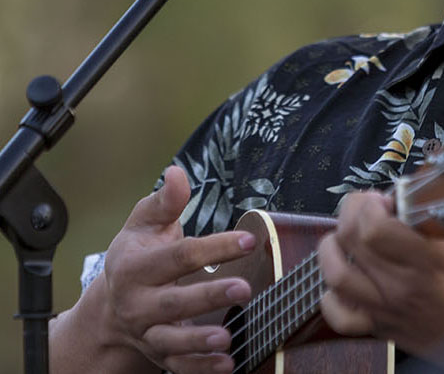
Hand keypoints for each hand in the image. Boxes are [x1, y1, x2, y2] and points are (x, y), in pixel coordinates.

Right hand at [51, 166, 256, 373]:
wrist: (110, 304)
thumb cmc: (137, 254)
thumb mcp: (144, 222)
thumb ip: (165, 201)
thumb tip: (178, 173)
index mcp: (135, 267)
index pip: (180, 255)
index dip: (215, 247)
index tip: (250, 239)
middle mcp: (137, 303)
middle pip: (174, 301)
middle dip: (208, 296)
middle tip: (244, 289)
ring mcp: (146, 332)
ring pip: (171, 341)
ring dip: (199, 340)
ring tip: (228, 336)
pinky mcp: (158, 354)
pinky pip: (178, 366)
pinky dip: (201, 369)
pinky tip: (227, 365)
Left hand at [317, 190, 443, 363]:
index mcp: (428, 260)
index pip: (372, 227)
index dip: (369, 204)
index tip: (385, 197)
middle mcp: (402, 285)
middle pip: (350, 240)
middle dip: (351, 211)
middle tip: (367, 206)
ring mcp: (389, 308)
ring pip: (336, 275)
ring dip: (333, 246)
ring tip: (346, 233)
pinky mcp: (385, 328)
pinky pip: (341, 316)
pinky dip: (331, 295)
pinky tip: (344, 277)